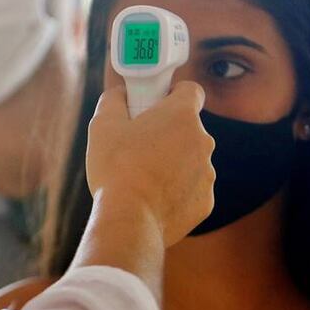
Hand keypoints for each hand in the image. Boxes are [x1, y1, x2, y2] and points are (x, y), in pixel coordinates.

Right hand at [85, 82, 214, 247]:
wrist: (130, 220)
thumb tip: (119, 94)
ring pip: (190, 159)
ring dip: (173, 163)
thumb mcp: (103, 125)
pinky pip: (191, 188)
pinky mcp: (205, 201)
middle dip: (168, 132)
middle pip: (188, 128)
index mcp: (181, 116)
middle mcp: (202, 141)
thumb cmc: (117, 169)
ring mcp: (207, 173)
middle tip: (139, 145)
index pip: (191, 90)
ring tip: (143, 177)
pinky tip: (153, 198)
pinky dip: (176, 190)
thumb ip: (113, 100)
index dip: (173, 94)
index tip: (156, 104)